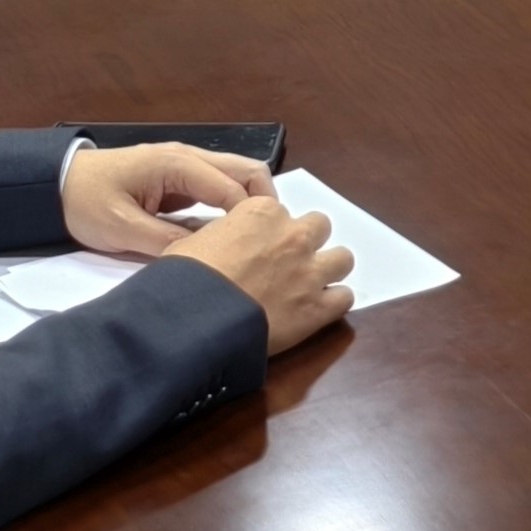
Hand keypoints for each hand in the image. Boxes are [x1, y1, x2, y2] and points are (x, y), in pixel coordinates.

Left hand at [60, 144, 274, 256]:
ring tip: (255, 240)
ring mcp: (185, 165)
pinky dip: (234, 204)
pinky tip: (233, 233)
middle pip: (247, 170)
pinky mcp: (179, 178)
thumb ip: (165, 242)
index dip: (251, 219)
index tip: (259, 251)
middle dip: (265, 204)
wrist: (55, 185)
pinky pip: (219, 186)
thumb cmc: (86, 202)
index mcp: (176, 164)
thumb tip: (206, 258)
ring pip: (237, 176)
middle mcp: (188, 157)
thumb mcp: (122, 229)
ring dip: (251, 203)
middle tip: (268, 242)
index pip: (233, 187)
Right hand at [163, 196, 354, 353]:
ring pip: (343, 258)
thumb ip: (219, 236)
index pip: (279, 210)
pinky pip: (345, 297)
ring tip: (310, 284)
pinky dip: (334, 302)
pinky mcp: (318, 308)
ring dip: (329, 268)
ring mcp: (310, 271)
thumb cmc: (186, 279)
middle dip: (307, 240)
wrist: (196, 320)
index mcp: (261, 213)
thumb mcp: (190, 243)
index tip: (259, 246)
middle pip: (319, 225)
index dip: (270, 230)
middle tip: (288, 261)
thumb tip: (220, 247)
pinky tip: (318, 309)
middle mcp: (292, 236)